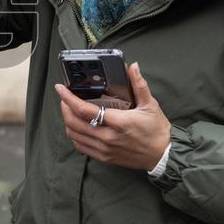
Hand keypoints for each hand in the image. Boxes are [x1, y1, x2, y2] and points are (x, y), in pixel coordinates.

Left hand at [54, 62, 170, 170]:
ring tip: (68, 110)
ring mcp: (104, 149)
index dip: (68, 98)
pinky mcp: (104, 157)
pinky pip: (81, 147)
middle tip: (64, 97)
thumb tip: (132, 66)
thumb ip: (139, 84)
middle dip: (64, 107)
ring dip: (67, 121)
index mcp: (118, 122)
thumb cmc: (157, 130)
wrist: (163, 155)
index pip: (84, 109)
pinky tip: (76, 126)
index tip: (61, 89)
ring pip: (74, 135)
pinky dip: (74, 135)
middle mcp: (108, 137)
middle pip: (74, 122)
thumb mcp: (150, 104)